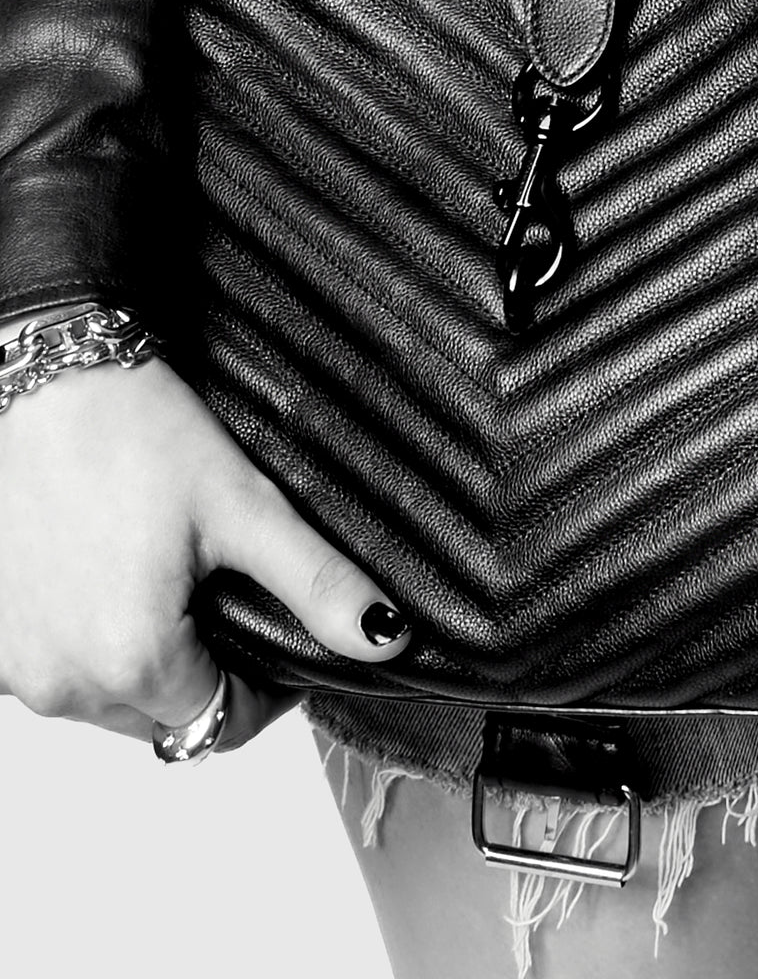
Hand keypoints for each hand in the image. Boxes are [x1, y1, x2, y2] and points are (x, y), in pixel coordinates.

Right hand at [0, 326, 410, 751]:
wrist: (40, 370)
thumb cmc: (129, 427)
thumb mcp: (242, 505)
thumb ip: (317, 584)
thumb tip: (383, 640)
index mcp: (132, 658)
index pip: (222, 725)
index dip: (268, 693)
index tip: (283, 643)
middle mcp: (62, 681)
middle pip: (164, 718)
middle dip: (209, 675)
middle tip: (228, 597)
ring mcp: (14, 663)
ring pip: (106, 699)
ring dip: (147, 661)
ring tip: (169, 578)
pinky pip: (54, 668)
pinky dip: (90, 640)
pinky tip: (111, 574)